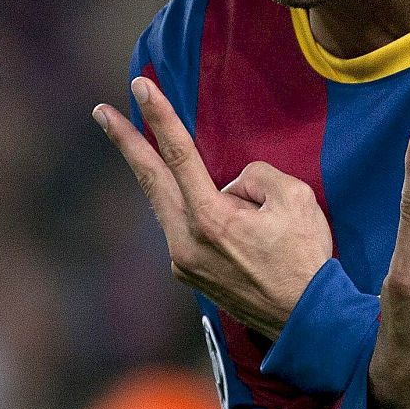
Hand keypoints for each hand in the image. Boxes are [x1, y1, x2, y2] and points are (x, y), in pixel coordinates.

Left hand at [94, 76, 332, 338]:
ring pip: (165, 203)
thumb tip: (230, 184)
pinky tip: (202, 201)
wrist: (309, 321)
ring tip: (143, 144)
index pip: (177, 154)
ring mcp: (183, 262)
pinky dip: (187, 205)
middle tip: (100, 112)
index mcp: (210, 219)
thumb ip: (255, 175)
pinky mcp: (189, 274)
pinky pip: (182, 225)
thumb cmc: (305, 258)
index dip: (159, 116)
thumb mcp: (294, 198)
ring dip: (156, 173)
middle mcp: (186, 241)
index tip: (140, 86)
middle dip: (125, 141)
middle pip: (150, 178)